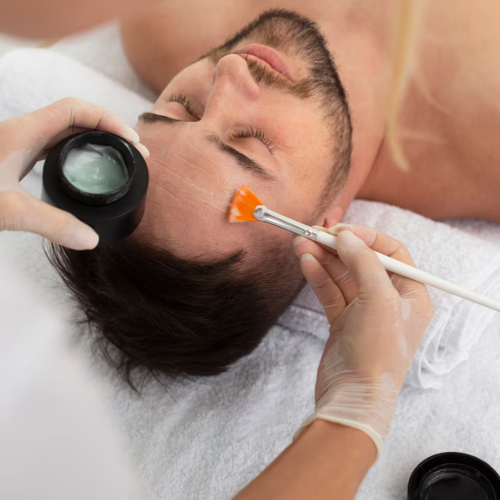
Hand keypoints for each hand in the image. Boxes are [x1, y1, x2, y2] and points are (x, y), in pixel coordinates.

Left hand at [0, 98, 149, 249]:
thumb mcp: (8, 210)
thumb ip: (51, 224)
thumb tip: (92, 239)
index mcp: (24, 133)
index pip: (76, 111)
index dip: (108, 120)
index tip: (131, 141)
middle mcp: (24, 132)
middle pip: (77, 119)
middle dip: (110, 131)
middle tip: (135, 153)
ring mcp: (19, 144)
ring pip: (66, 132)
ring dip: (96, 140)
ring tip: (119, 158)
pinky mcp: (15, 157)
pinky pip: (55, 147)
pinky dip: (78, 153)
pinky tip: (85, 170)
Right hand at [293, 224, 433, 460]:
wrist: (353, 397)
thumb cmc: (376, 354)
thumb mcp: (378, 299)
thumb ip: (363, 262)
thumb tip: (346, 236)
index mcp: (410, 294)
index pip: (391, 252)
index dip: (366, 238)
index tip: (341, 231)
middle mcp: (388, 300)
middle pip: (361, 261)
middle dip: (336, 247)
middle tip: (312, 234)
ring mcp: (363, 311)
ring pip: (341, 275)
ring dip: (322, 259)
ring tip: (300, 244)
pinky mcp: (342, 321)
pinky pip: (330, 291)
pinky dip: (318, 276)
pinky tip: (305, 263)